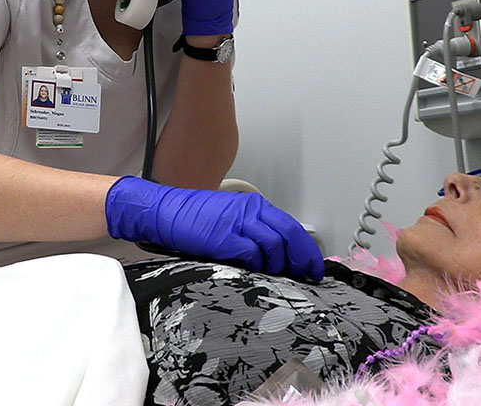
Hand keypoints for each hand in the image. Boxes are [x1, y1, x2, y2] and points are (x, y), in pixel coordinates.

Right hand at [105, 176, 324, 279]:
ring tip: (274, 275)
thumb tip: (279, 255)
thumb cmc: (196, 218)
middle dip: (301, 258)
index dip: (306, 248)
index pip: (291, 226)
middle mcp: (250, 211)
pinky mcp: (223, 237)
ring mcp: (237, 223)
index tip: (313, 265)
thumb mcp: (232, 218)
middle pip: (288, 235)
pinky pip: (251, 253)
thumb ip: (255, 230)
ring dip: (277, 264)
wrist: (166, 211)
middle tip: (306, 275)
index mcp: (254, 205)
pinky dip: (256, 265)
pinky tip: (253, 270)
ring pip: (273, 245)